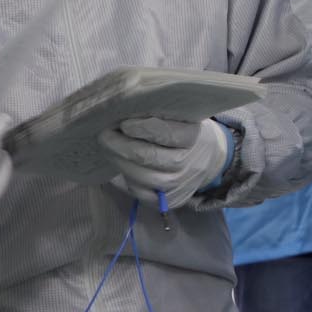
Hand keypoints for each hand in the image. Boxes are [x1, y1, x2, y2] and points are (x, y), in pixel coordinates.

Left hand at [102, 116, 230, 207]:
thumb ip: (159, 115)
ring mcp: (180, 185)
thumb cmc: (185, 131)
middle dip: (121, 146)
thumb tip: (124, 111)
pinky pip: (141, 193)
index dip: (142, 129)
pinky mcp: (170, 201)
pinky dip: (127, 180)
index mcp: (195, 137)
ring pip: (142, 177)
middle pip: (149, 157)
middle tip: (104, 135)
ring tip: (108, 149)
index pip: (167, 133)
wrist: (206, 159)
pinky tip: (122, 166)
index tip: (123, 123)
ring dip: (120, 162)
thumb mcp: (182, 118)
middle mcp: (189, 164)